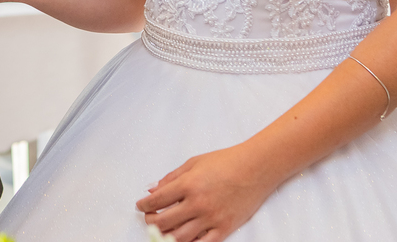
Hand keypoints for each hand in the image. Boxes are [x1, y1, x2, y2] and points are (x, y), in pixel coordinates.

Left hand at [135, 145, 278, 241]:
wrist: (255, 168)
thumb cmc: (225, 161)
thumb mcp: (193, 163)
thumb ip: (171, 178)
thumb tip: (152, 190)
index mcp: (188, 185)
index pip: (156, 201)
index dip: (144, 205)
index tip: (140, 206)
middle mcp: (197, 204)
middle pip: (164, 222)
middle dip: (151, 221)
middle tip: (149, 217)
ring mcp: (211, 218)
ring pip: (179, 238)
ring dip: (165, 235)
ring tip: (162, 229)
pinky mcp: (225, 228)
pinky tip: (183, 238)